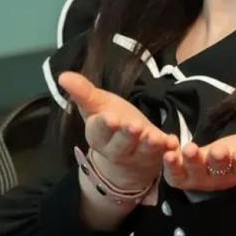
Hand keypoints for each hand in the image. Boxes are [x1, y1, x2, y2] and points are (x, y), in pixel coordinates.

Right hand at [58, 71, 179, 190]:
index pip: (100, 131)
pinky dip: (169, 150)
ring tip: (156, 137)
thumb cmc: (111, 123)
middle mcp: (117, 150)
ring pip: (144, 152)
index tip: (111, 118)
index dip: (105, 126)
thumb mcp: (97, 105)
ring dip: (150, 145)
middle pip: (121, 145)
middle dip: (127, 136)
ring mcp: (138, 157)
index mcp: (99, 136)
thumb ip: (83, 92)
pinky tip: (173, 142)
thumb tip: (62, 75)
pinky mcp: (158, 159)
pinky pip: (164, 157)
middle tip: (135, 126)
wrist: (127, 154)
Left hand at [161, 123, 235, 191]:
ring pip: (194, 172)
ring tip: (190, 149)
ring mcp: (199, 176)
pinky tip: (169, 149)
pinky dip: (170, 162)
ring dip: (191, 161)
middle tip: (219, 151)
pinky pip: (174, 171)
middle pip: (219, 170)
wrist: (218, 160)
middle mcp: (220, 175)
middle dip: (219, 160)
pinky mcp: (181, 173)